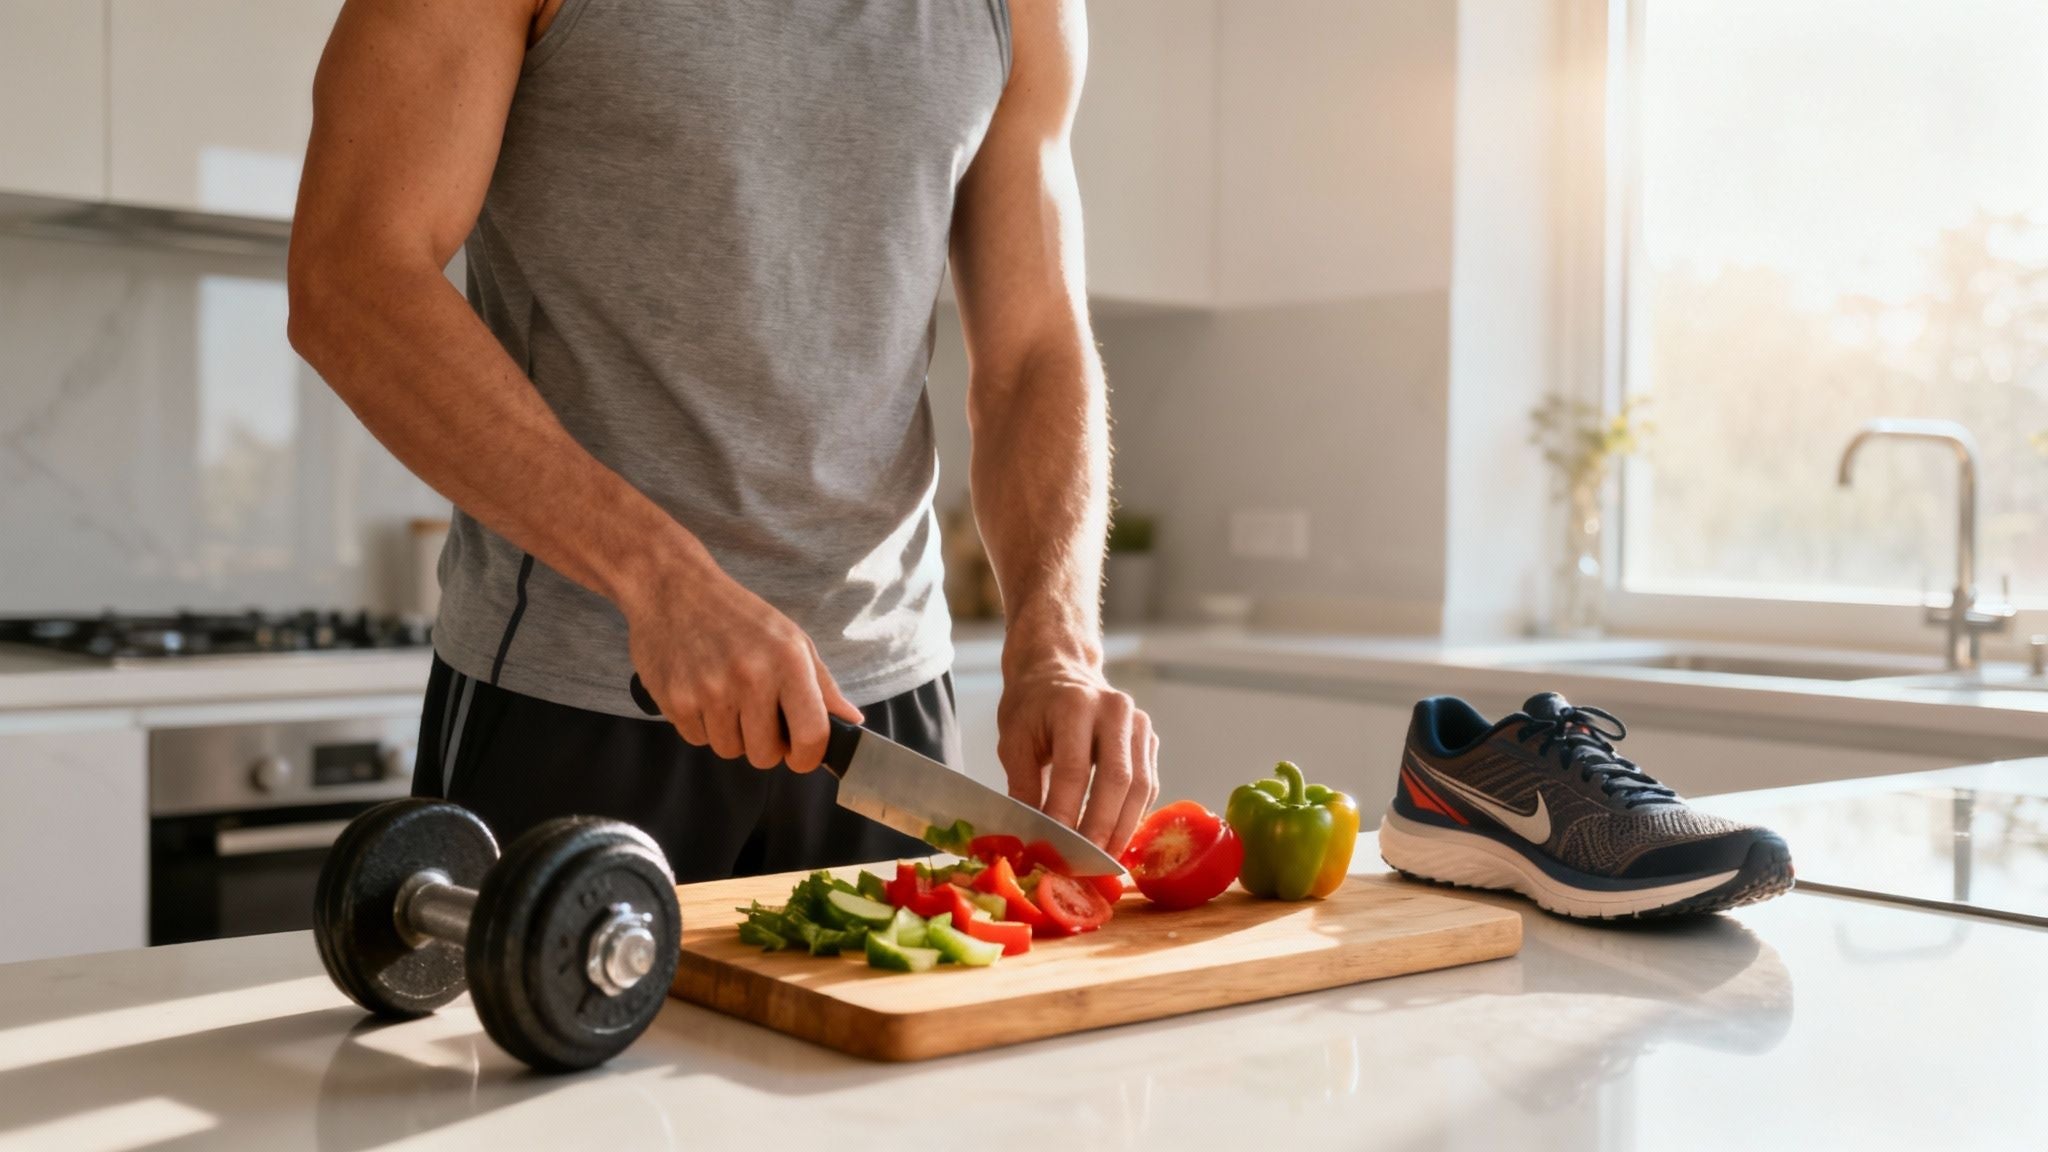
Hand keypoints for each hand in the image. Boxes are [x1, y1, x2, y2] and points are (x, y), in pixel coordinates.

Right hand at [622, 556, 860, 771]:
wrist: (673, 588)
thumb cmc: (738, 615)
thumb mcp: (791, 639)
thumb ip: (823, 686)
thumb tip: (852, 722)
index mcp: (788, 661)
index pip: (811, 735)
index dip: (808, 757)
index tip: (800, 755)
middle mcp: (751, 678)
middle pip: (765, 755)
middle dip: (765, 745)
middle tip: (757, 716)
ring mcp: (710, 691)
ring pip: (730, 750)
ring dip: (731, 733)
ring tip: (726, 696)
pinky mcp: (676, 700)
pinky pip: (698, 740)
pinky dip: (702, 724)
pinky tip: (702, 692)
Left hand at [996, 659, 1158, 854]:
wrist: (1058, 670)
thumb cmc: (1032, 707)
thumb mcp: (1014, 741)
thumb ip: (1023, 788)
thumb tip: (1029, 840)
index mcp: (1075, 704)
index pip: (1073, 768)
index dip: (1065, 812)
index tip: (1055, 849)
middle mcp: (1114, 709)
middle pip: (1117, 779)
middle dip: (1101, 827)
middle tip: (1086, 863)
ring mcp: (1138, 723)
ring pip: (1141, 786)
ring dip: (1122, 828)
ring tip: (1103, 860)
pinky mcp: (1149, 739)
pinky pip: (1148, 785)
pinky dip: (1133, 816)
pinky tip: (1116, 839)